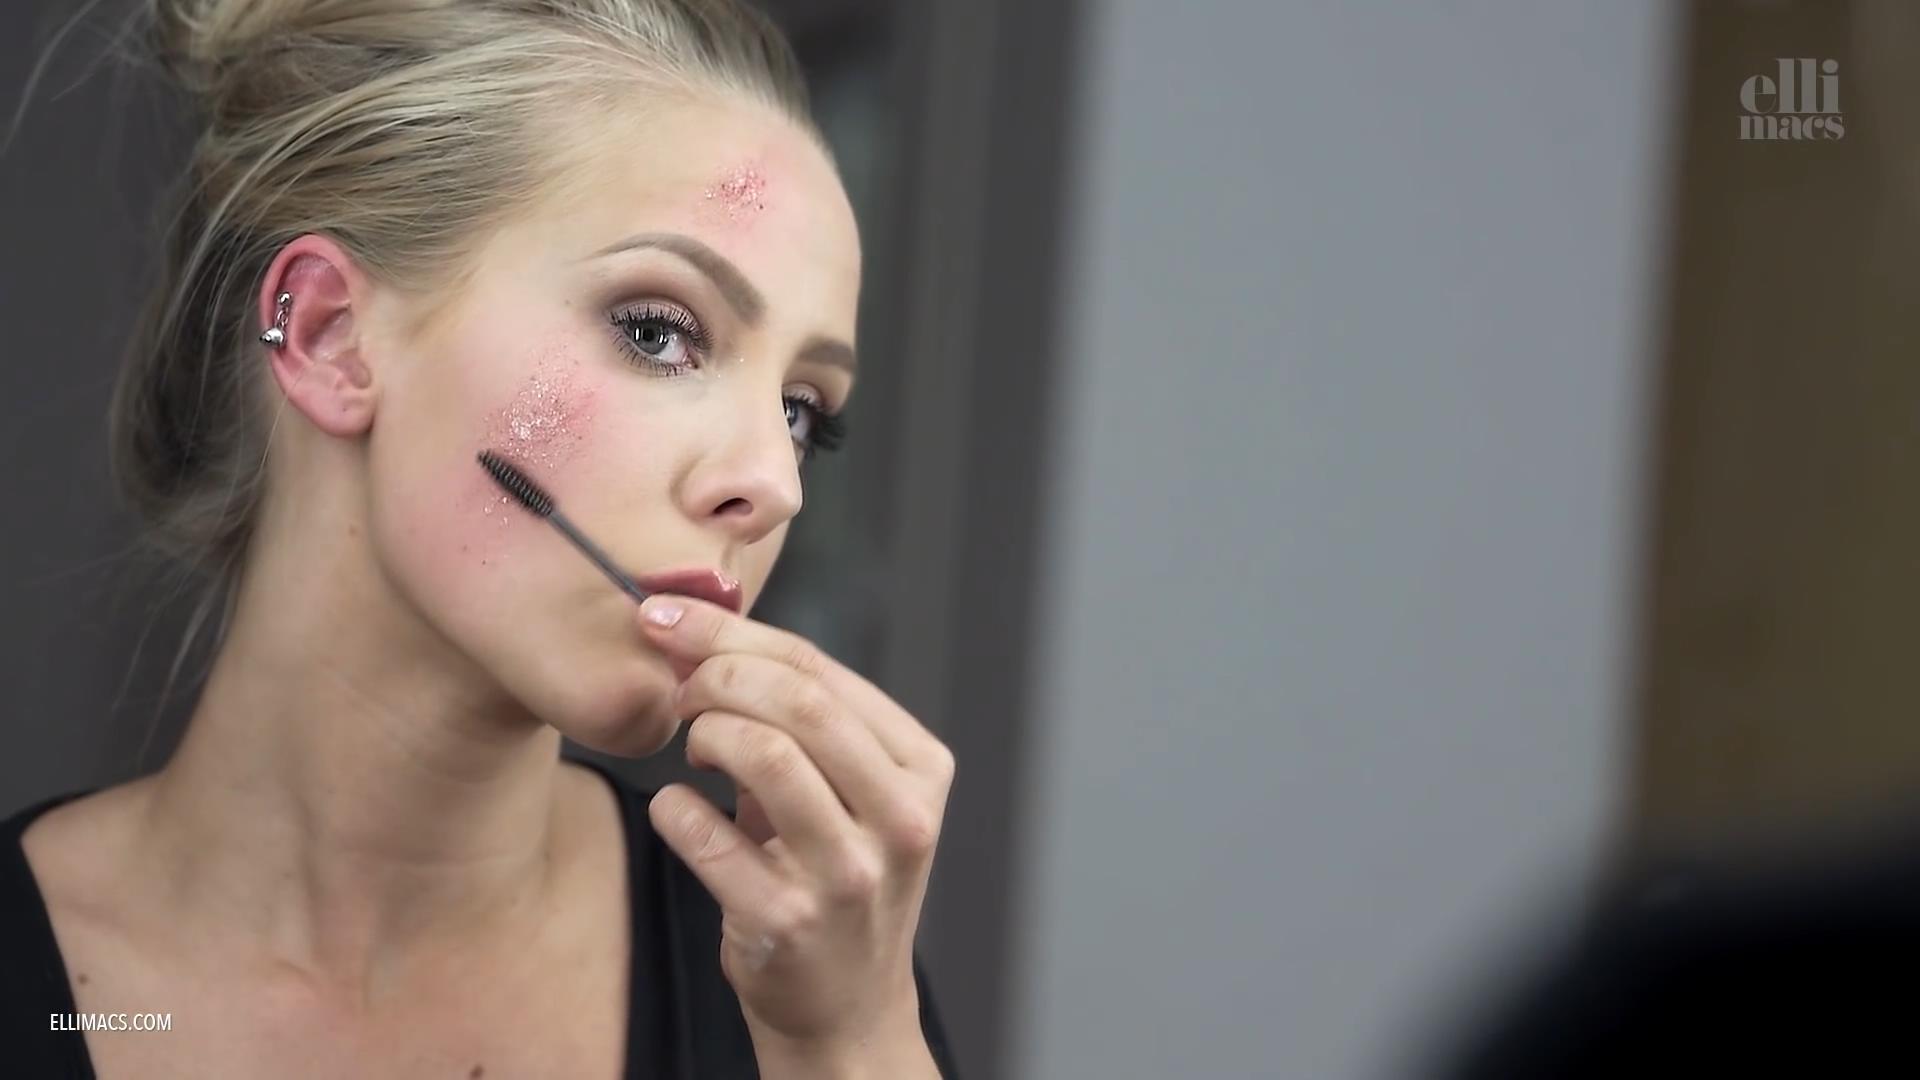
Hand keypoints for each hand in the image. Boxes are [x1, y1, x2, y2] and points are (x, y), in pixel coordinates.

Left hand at [636, 593, 954, 1060]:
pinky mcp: (791, 923)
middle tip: (681, 692)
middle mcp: (901, 818)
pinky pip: (708, 837)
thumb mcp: (853, 792)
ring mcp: (850, 875)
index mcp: (921, 768)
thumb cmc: (837, 874)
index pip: (820, 670)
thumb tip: (699, 632)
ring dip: (705, 734)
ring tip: (694, 749)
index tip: (667, 618)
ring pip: (764, 754)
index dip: (731, 633)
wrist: (846, 1007)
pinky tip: (678, 809)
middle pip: (798, 702)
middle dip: (717, 676)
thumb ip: (800, 716)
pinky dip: (675, 809)